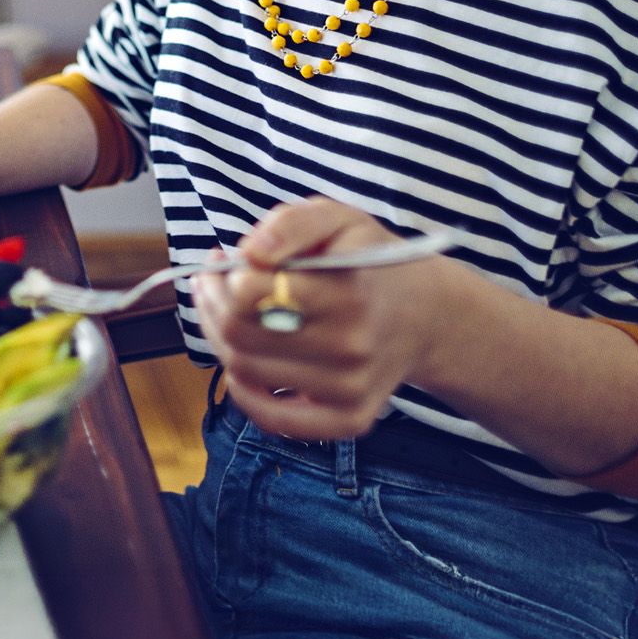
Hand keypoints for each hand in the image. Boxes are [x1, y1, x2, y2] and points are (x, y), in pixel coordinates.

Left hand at [192, 198, 454, 442]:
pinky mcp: (349, 420)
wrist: (425, 314)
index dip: (224, 275)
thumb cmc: (369, 260)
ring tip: (225, 309)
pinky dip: (242, 391)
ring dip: (218, 337)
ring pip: (244, 371)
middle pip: (240, 333)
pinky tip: (240, 359)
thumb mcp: (337, 218)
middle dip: (212, 302)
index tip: (225, 260)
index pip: (250, 293)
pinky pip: (271, 418)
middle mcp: (351, 347)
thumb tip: (250, 254)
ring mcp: (350, 390)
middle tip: (213, 281)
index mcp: (348, 292)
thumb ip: (290, 224)